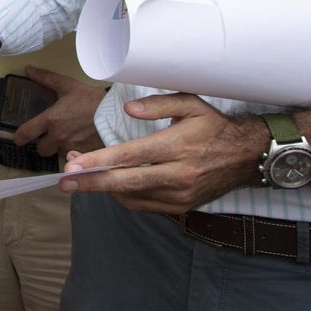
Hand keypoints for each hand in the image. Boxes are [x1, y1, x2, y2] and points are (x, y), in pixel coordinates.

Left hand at [11, 67, 105, 157]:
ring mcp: (72, 147)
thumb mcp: (68, 85)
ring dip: (60, 149)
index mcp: (51, 120)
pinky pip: (74, 159)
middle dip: (43, 145)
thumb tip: (29, 69)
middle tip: (50, 137)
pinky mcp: (85, 155)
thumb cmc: (92, 99)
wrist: (117, 113)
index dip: (19, 137)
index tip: (19, 139)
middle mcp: (58, 136)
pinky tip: (81, 145)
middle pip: (41, 149)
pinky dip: (75, 154)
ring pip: (58, 155)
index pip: (26, 133)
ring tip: (68, 139)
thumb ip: (47, 78)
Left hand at [58, 93, 268, 213]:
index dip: (99, 161)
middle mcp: (178, 174)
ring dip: (104, 188)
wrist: (247, 156)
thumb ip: (158, 104)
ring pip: (132, 196)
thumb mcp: (191, 104)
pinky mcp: (182, 207)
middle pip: (126, 182)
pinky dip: (123, 196)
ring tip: (81, 175)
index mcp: (177, 146)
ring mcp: (180, 194)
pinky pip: (143, 205)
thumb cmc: (214, 126)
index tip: (73, 164)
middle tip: (62, 182)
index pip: (131, 156)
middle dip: (90, 183)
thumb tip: (129, 110)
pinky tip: (109, 183)